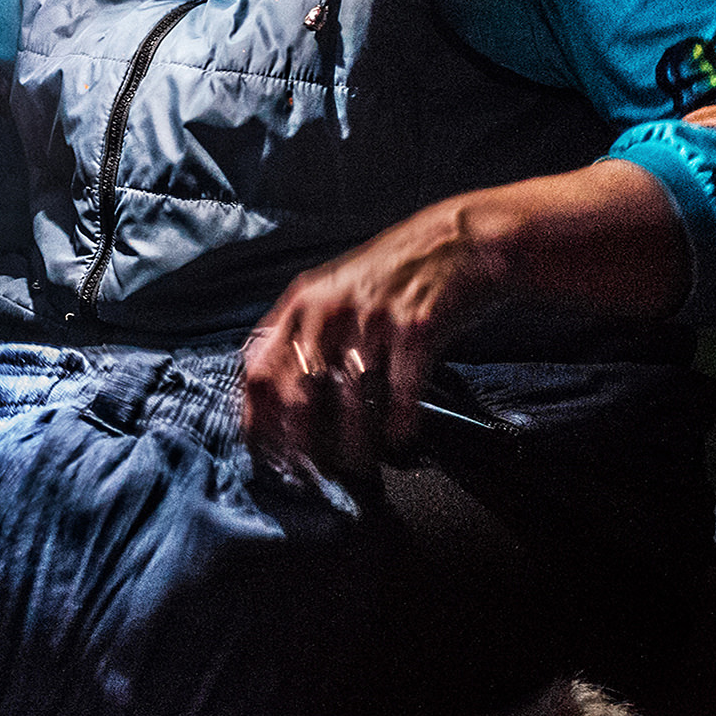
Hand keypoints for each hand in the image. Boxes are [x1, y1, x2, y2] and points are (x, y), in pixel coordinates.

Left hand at [242, 201, 498, 475]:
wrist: (457, 241)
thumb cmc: (393, 274)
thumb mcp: (333, 290)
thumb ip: (303, 332)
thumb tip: (277, 394)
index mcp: (301, 303)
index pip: (258, 368)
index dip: (257, 417)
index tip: (264, 451)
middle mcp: (329, 310)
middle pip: (298, 392)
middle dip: (301, 442)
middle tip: (310, 473)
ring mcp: (372, 319)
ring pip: (350, 400)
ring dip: (353, 443)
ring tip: (358, 466)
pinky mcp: (415, 328)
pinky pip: (401, 391)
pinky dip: (398, 423)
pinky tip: (399, 438)